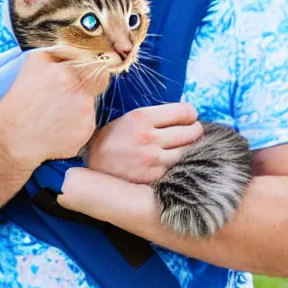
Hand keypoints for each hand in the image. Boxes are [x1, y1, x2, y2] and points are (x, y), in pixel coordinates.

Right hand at [0, 51, 109, 167]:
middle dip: (86, 88)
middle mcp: (78, 91)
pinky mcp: (86, 131)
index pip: (95, 64)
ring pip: (92, 104)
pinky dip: (78, 125)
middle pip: (98, 83)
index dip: (90, 70)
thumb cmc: (20, 100)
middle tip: (64, 98)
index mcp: (65, 71)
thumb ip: (61, 52)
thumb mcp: (35, 62)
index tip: (82, 76)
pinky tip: (59, 127)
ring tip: (56, 115)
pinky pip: (88, 123)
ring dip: (80, 108)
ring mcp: (85, 112)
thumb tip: (83, 48)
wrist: (11, 136)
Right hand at [86, 102, 202, 183]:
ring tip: (187, 143)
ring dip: (191, 146)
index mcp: (142, 117)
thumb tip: (183, 110)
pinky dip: (181, 161)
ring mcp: (152, 159)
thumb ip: (154, 114)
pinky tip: (176, 157)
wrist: (92, 165)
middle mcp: (149, 138)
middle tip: (193, 129)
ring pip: (188, 150)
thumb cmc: (112, 138)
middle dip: (195, 128)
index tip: (190, 115)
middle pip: (190, 131)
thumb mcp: (129, 117)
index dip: (191, 112)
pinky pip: (177, 166)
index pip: (182, 112)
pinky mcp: (153, 177)